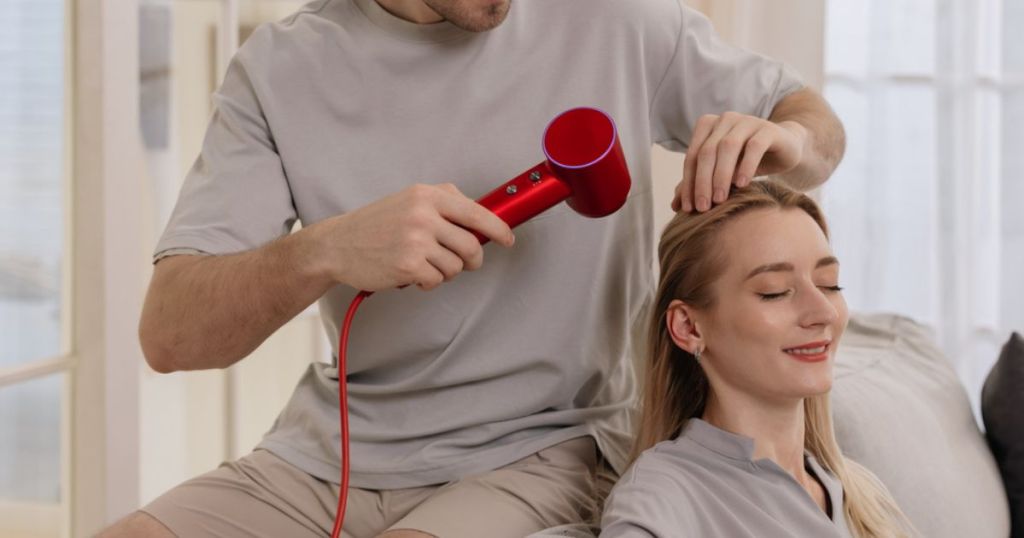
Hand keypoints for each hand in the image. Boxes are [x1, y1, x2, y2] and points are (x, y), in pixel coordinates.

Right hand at [305, 183, 514, 290]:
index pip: (476, 212)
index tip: (507, 239)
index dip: (498, 229)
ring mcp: (416, 240)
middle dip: (472, 260)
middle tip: (464, 263)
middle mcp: (423, 215)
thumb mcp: (408, 200)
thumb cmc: (375, 225)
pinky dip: (428, 282)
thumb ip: (444, 202)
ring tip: (425, 265)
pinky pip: (437, 280)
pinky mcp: (408, 265)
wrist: (337, 245)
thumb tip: (481, 214)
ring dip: (446, 272)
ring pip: (456, 266)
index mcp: (427, 195)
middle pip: (472, 245)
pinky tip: (412, 274)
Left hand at [672, 112, 806, 212]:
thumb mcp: (721, 173)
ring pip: (728, 147)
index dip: (688, 182)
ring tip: (720, 199)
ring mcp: (747, 121)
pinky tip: (741, 185)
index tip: (688, 208)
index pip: (692, 156)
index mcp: (708, 126)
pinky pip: (754, 146)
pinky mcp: (768, 129)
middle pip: (707, 151)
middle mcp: (725, 119)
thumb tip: (674, 206)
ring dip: (721, 175)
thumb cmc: (747, 162)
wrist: (785, 149)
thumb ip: (698, 184)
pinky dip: (746, 166)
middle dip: (702, 181)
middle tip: (703, 207)